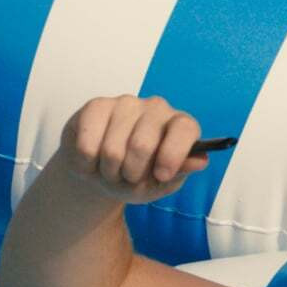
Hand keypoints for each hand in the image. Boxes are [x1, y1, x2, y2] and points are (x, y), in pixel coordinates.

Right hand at [58, 95, 208, 203]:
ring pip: (112, 149)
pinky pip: (87, 144)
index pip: (185, 129)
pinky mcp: (97, 106)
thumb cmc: (138, 177)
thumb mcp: (160, 183)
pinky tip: (91, 161)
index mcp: (181, 126)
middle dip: (131, 174)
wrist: (101, 171)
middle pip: (142, 145)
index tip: (161, 175)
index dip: (173, 154)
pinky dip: (86, 164)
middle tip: (128, 178)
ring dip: (108, 172)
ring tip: (110, 171)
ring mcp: (126, 103)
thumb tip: (200, 161)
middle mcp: (157, 108)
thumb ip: (179, 172)